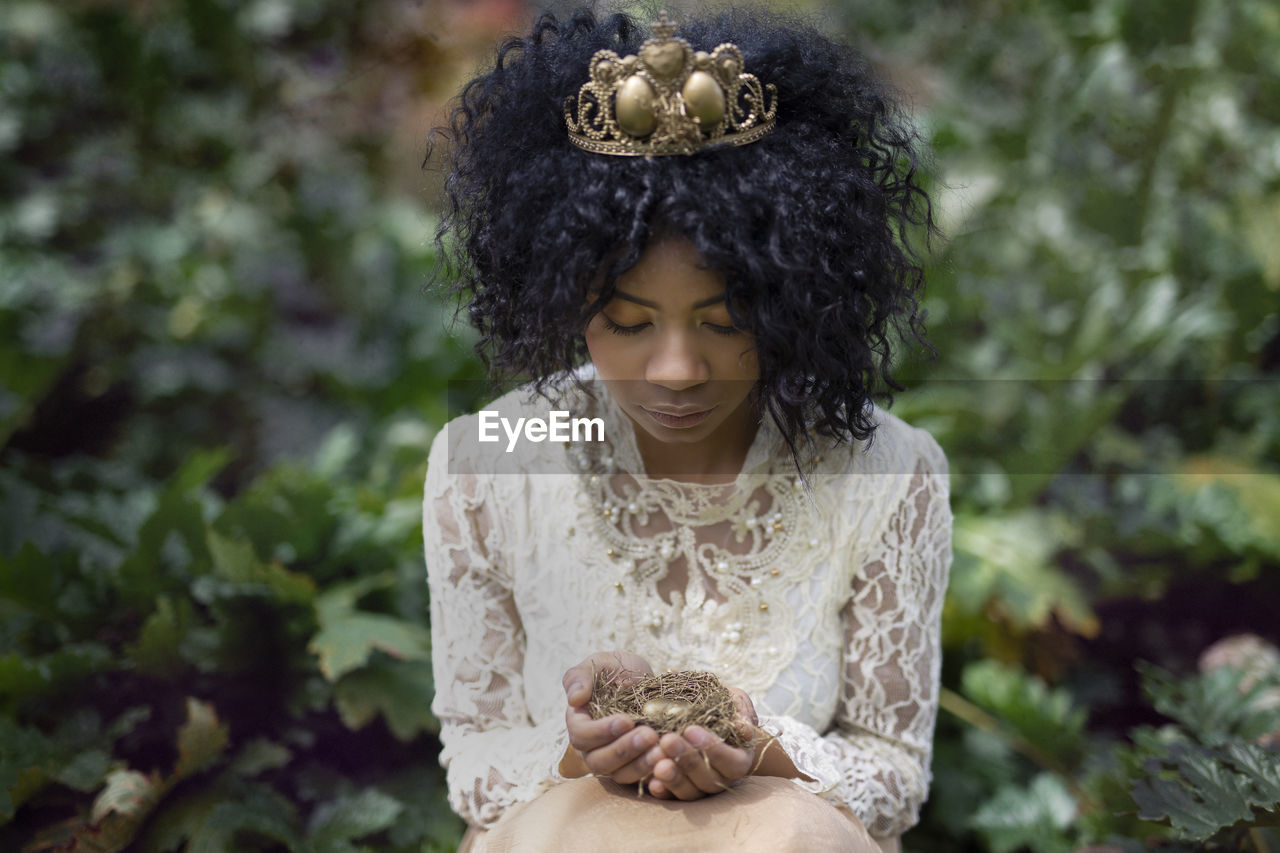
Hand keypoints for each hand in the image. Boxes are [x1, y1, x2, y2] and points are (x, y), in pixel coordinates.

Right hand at [562, 651, 657, 783]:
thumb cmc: (616, 669)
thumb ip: (580, 677)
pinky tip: (670, 760)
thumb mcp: (599, 663)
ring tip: (661, 751)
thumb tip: (574, 699)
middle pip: (600, 761)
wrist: (642, 680)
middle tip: (649, 735)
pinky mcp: (634, 766)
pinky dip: (654, 772)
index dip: (602, 732)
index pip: (582, 735)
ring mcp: (613, 761)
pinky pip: (640, 778)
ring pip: (620, 774)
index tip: (626, 720)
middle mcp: (592, 748)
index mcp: (579, 723)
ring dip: (640, 765)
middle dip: (624, 750)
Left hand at [645, 687, 758, 800]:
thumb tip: (744, 730)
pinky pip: (672, 798)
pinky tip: (651, 782)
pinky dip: (662, 791)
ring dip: (674, 779)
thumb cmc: (721, 707)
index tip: (691, 729)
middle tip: (668, 740)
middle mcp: (723, 778)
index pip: (733, 763)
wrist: (700, 716)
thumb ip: (742, 712)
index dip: (714, 749)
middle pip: (709, 779)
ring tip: (657, 762)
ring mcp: (700, 787)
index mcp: (740, 759)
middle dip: (688, 760)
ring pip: (691, 792)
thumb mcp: (734, 702)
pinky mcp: (679, 791)